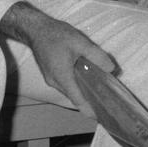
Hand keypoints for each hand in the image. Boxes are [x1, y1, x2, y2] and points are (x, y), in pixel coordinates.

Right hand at [0, 2, 116, 117]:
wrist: (36, 29)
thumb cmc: (57, 35)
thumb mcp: (80, 42)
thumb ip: (97, 56)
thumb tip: (111, 69)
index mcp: (62, 77)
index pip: (78, 101)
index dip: (90, 110)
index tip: (101, 117)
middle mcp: (55, 82)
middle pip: (74, 96)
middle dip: (89, 100)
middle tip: (105, 100)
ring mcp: (50, 79)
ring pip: (70, 90)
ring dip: (82, 90)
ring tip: (98, 88)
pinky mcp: (49, 74)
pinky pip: (65, 84)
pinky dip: (76, 84)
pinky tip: (85, 77)